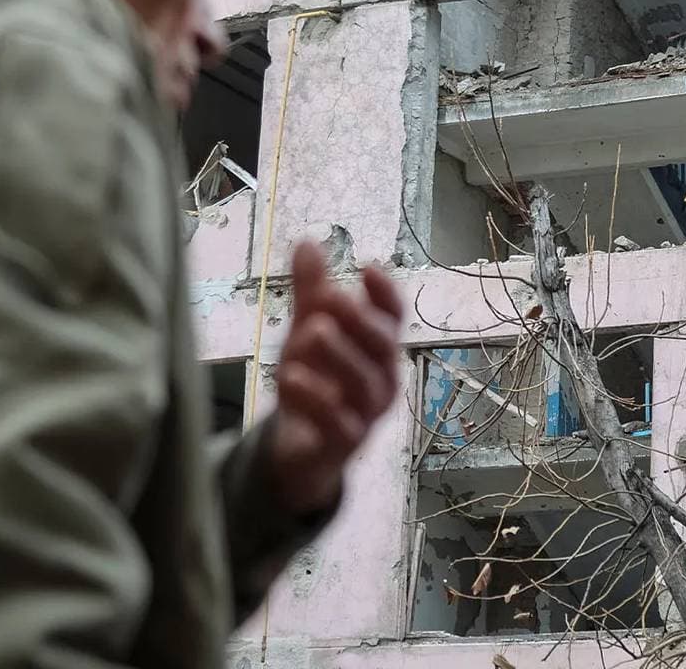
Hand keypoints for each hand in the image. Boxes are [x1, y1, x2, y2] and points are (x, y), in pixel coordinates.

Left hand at [266, 240, 404, 513]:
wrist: (300, 444)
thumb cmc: (316, 379)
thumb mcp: (308, 330)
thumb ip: (310, 291)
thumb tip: (307, 242)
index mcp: (378, 346)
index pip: (393, 316)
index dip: (385, 294)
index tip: (368, 268)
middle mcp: (383, 376)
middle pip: (382, 346)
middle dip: (360, 321)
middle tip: (331, 297)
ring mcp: (367, 412)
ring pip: (364, 383)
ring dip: (340, 356)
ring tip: (312, 331)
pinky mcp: (345, 443)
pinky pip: (339, 424)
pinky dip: (318, 401)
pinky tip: (292, 378)